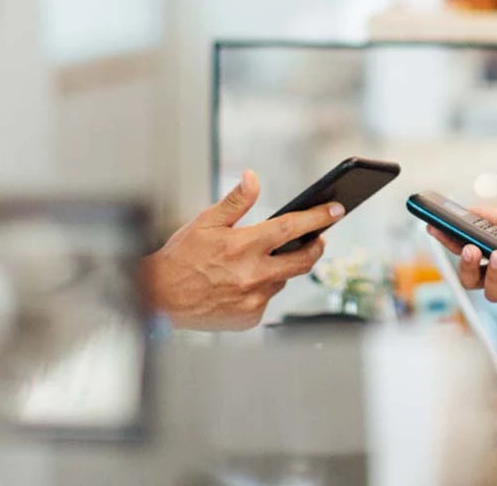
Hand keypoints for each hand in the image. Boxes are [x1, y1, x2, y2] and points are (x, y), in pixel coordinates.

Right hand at [144, 170, 344, 329]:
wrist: (159, 298)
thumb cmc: (180, 257)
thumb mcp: (205, 222)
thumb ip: (235, 201)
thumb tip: (253, 178)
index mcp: (244, 246)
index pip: (292, 227)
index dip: (319, 217)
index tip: (337, 210)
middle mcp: (253, 275)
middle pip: (303, 259)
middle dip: (315, 246)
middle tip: (317, 238)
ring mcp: (253, 300)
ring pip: (283, 280)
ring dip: (280, 268)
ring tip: (261, 260)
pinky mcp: (249, 318)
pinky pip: (266, 300)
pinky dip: (261, 289)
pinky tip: (242, 283)